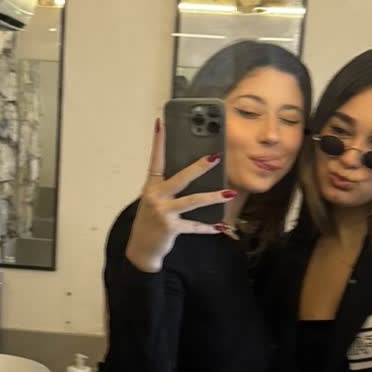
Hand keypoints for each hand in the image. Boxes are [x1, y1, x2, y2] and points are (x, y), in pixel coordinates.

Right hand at [125, 119, 232, 273]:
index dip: (158, 141)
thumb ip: (169, 187)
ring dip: (213, 197)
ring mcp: (163, 213)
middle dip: (199, 167)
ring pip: (192, 201)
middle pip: (181, 178)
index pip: (156, 159)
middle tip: (216, 157)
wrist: (142, 248)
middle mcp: (156, 197)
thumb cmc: (151, 220)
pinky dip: (207, 227)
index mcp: (151, 186)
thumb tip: (195, 173)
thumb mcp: (155, 200)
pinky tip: (220, 226)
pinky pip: (194, 226)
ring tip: (230, 193)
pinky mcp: (171, 228)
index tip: (161, 123)